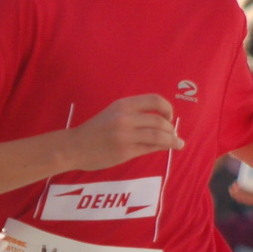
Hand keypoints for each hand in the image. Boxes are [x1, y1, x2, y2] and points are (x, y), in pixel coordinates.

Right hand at [68, 95, 182, 170]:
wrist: (74, 147)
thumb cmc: (95, 131)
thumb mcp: (113, 114)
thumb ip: (134, 115)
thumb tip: (161, 121)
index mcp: (123, 104)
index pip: (155, 100)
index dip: (167, 109)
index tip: (169, 117)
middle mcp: (125, 117)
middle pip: (160, 120)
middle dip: (171, 129)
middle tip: (173, 135)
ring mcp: (125, 134)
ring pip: (158, 135)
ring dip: (172, 140)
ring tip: (177, 143)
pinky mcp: (125, 150)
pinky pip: (150, 148)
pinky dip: (162, 147)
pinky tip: (166, 148)